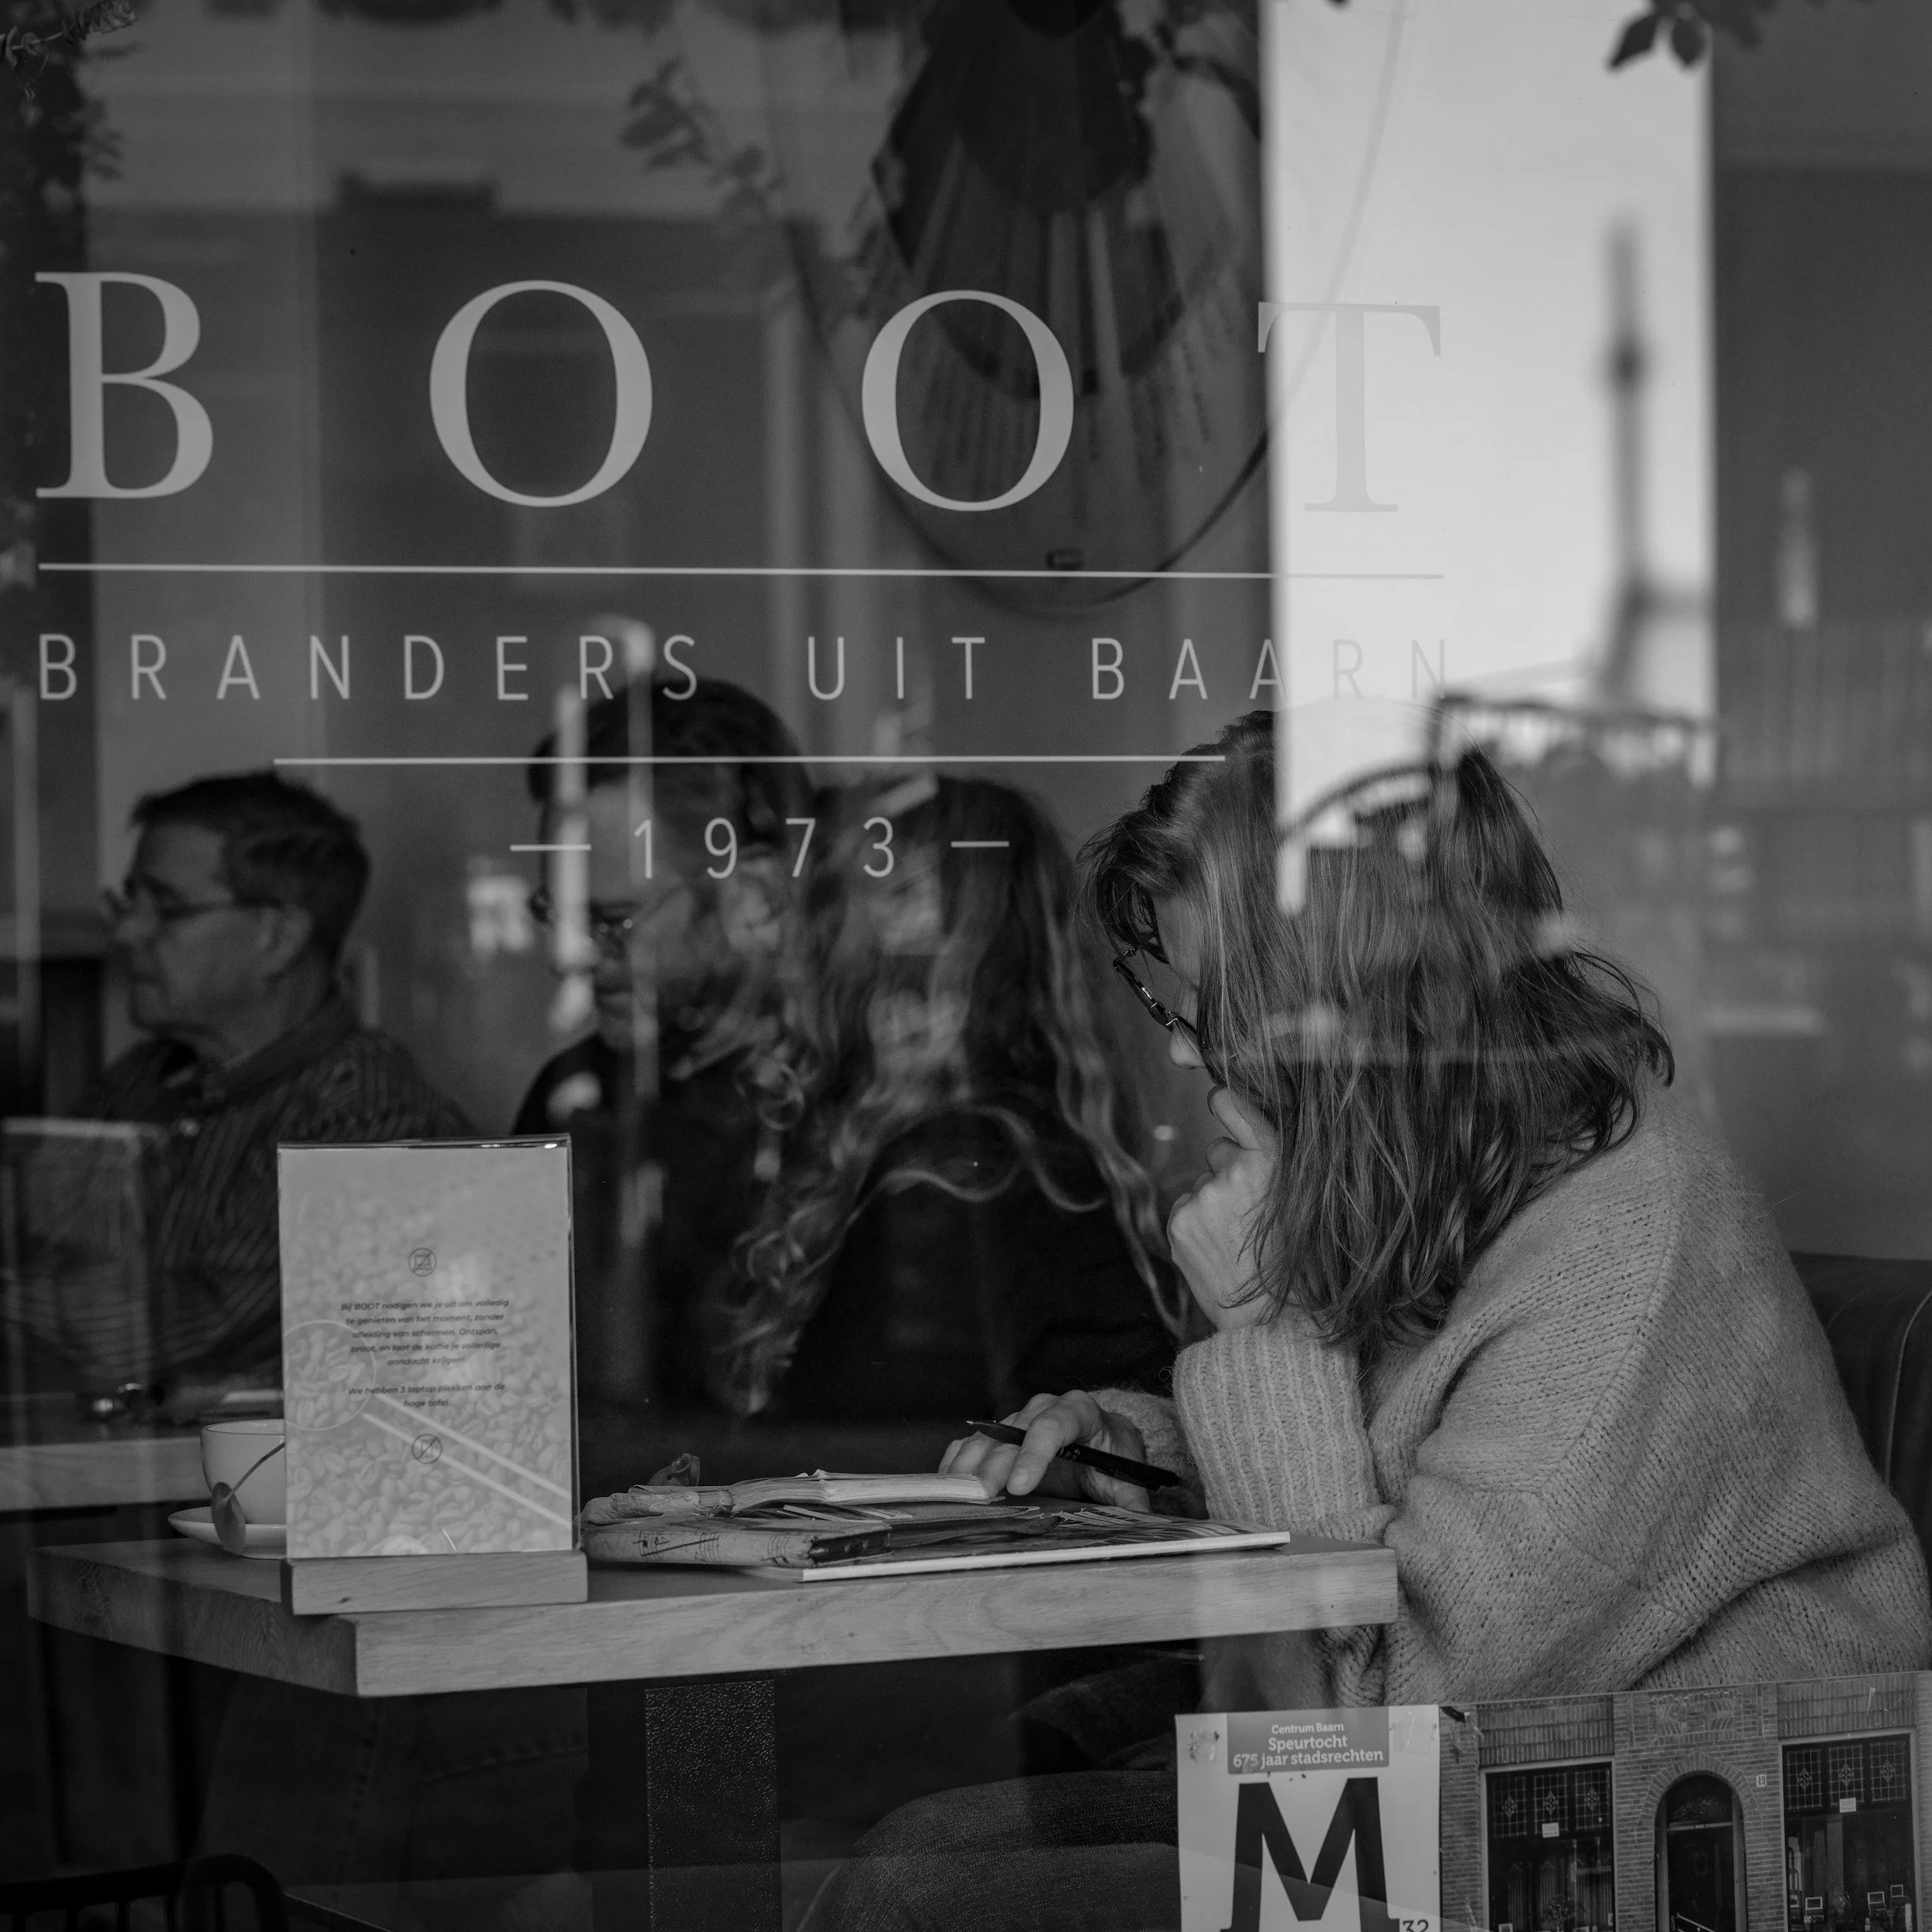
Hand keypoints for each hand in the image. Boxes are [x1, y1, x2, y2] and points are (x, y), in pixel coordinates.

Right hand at [940, 1391, 1151, 1509]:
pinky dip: (957, 1462)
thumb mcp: (1129, 1479)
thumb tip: (1142, 1529)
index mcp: (1080, 1411)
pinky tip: (945, 1486)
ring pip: (989, 1436)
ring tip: (954, 1494)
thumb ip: (1133, 1502)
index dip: (1035, 1452)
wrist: (1103, 1439)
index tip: (1020, 1485)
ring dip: (970, 1465)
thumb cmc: (1115, 1458)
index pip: (1055, 1424)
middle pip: (1014, 1433)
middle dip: (996, 1464)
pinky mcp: (999, 1434)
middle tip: (981, 1495)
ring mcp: (1017, 1419)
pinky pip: (973, 1443)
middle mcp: (1044, 1408)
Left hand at [1168, 1085, 1276, 1332]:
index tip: (1217, 1096)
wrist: (1272, 1320)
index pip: (1237, 1109)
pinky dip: (1197, 1223)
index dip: (1225, 1100)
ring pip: (1202, 1185)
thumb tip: (1241, 1134)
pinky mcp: (1179, 1221)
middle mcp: (1234, 1172)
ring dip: (1214, 1203)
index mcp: (1273, 1162)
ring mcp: (1202, 1197)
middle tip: (1252, 1212)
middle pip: (1219, 1152)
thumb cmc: (1297, 1262)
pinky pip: (1185, 1208)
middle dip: (1230, 1172)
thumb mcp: (1303, 1202)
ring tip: (1238, 1240)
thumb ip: (1273, 1165)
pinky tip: (1218, 1248)